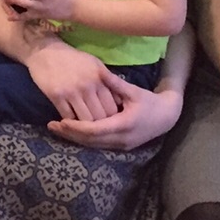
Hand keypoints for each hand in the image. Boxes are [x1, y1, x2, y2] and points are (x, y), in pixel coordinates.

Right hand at [24, 42, 116, 121]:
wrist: (45, 51)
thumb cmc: (72, 58)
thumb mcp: (94, 64)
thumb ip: (107, 81)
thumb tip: (119, 99)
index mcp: (99, 78)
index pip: (112, 106)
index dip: (112, 117)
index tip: (109, 121)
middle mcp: (87, 86)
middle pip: (100, 116)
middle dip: (100, 124)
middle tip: (97, 127)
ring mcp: (71, 92)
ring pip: (85, 119)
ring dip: (85, 125)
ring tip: (84, 127)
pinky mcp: (56, 96)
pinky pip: (68, 116)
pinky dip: (71, 121)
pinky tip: (71, 121)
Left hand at [48, 69, 182, 149]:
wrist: (167, 117)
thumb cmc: (150, 101)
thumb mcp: (133, 91)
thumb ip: (115, 84)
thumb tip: (100, 72)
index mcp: (124, 125)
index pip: (94, 130)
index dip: (76, 127)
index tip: (60, 120)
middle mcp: (121, 139)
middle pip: (90, 141)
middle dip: (70, 134)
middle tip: (52, 125)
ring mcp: (121, 145)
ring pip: (93, 145)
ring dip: (75, 138)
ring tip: (57, 128)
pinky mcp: (120, 147)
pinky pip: (98, 145)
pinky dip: (84, 139)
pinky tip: (72, 132)